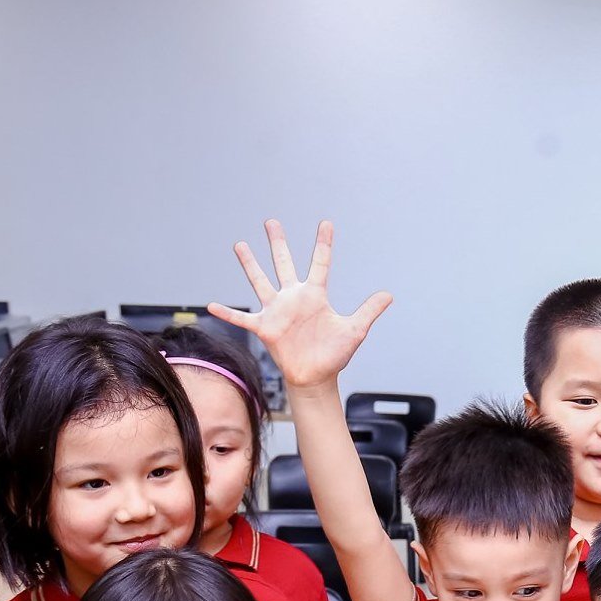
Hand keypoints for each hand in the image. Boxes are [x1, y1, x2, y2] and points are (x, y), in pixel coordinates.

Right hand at [207, 219, 389, 391]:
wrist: (316, 377)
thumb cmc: (333, 354)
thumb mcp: (355, 330)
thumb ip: (369, 310)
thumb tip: (389, 295)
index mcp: (315, 296)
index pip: (320, 263)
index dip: (323, 244)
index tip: (326, 223)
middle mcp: (293, 298)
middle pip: (284, 264)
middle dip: (278, 243)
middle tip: (271, 222)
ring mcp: (277, 312)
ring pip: (261, 282)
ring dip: (250, 265)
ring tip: (240, 245)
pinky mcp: (265, 328)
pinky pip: (243, 319)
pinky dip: (228, 314)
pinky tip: (211, 305)